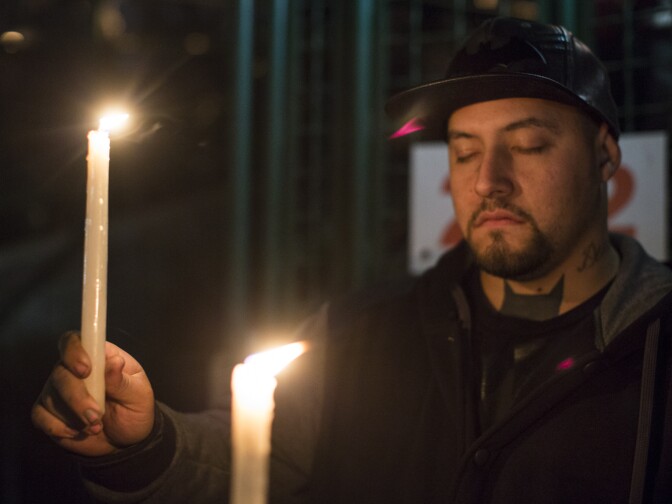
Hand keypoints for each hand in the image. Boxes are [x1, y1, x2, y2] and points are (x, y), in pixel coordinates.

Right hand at [31, 332, 154, 456]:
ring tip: (96, 426)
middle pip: (60, 372)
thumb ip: (122, 380)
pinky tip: (77, 432)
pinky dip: (58, 427)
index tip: (85, 370)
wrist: (126, 438)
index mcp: (98, 356)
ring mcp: (58, 391)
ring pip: (50, 396)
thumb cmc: (134, 408)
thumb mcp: (138, 394)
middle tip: (97, 415)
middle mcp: (72, 369)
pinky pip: (40, 416)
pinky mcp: (48, 412)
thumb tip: (115, 362)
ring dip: (73, 416)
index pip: (74, 340)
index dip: (74, 351)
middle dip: (77, 397)